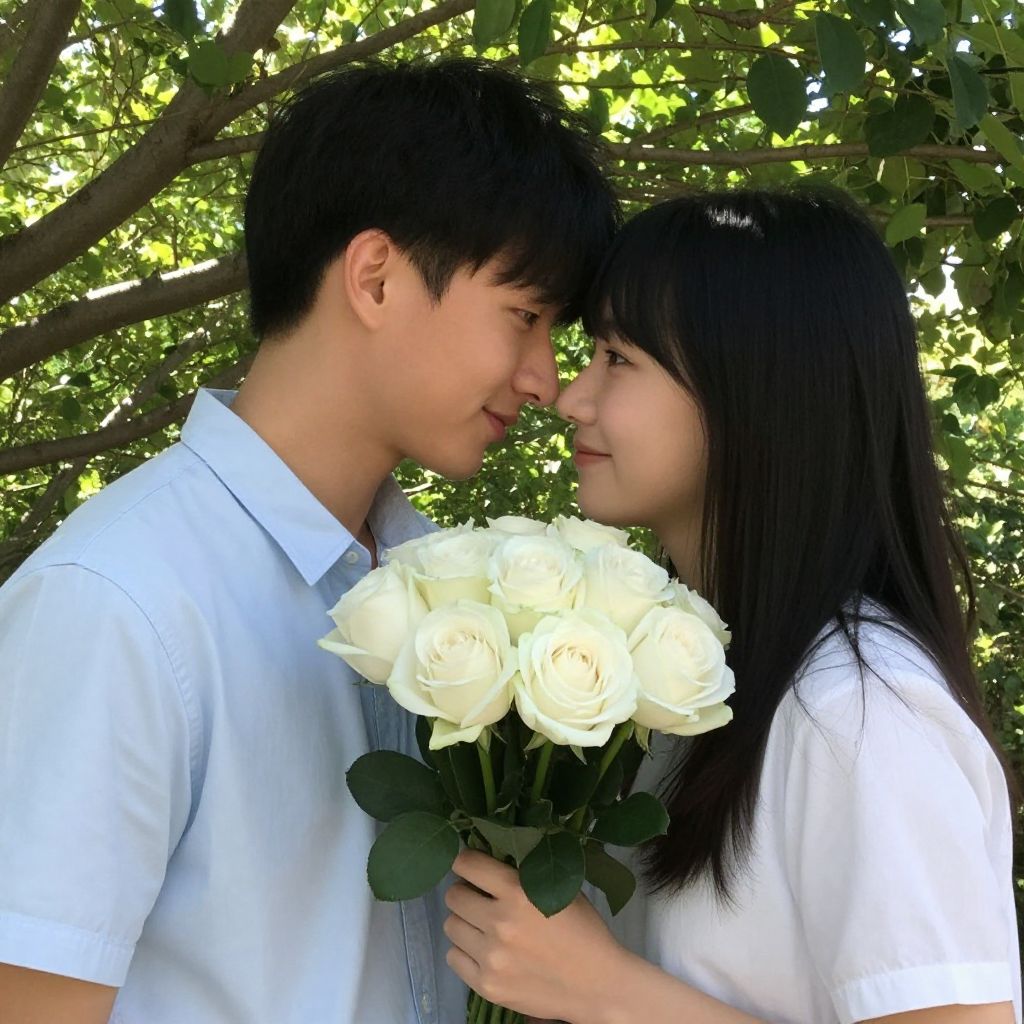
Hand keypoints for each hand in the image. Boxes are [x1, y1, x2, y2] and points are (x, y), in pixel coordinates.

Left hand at [444, 849, 625, 1023]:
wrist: (598, 984)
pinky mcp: (486, 985)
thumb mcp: (560, 889)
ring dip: (465, 922)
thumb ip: (524, 872)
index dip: (466, 862)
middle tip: (480, 899)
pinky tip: (486, 951)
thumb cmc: (583, 930)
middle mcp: (499, 923)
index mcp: (518, 892)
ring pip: (451, 926)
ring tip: (484, 927)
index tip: (472, 866)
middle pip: (453, 896)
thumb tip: (490, 853)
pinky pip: (453, 958)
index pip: (467, 864)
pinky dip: (466, 952)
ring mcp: (491, 957)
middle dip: (465, 892)